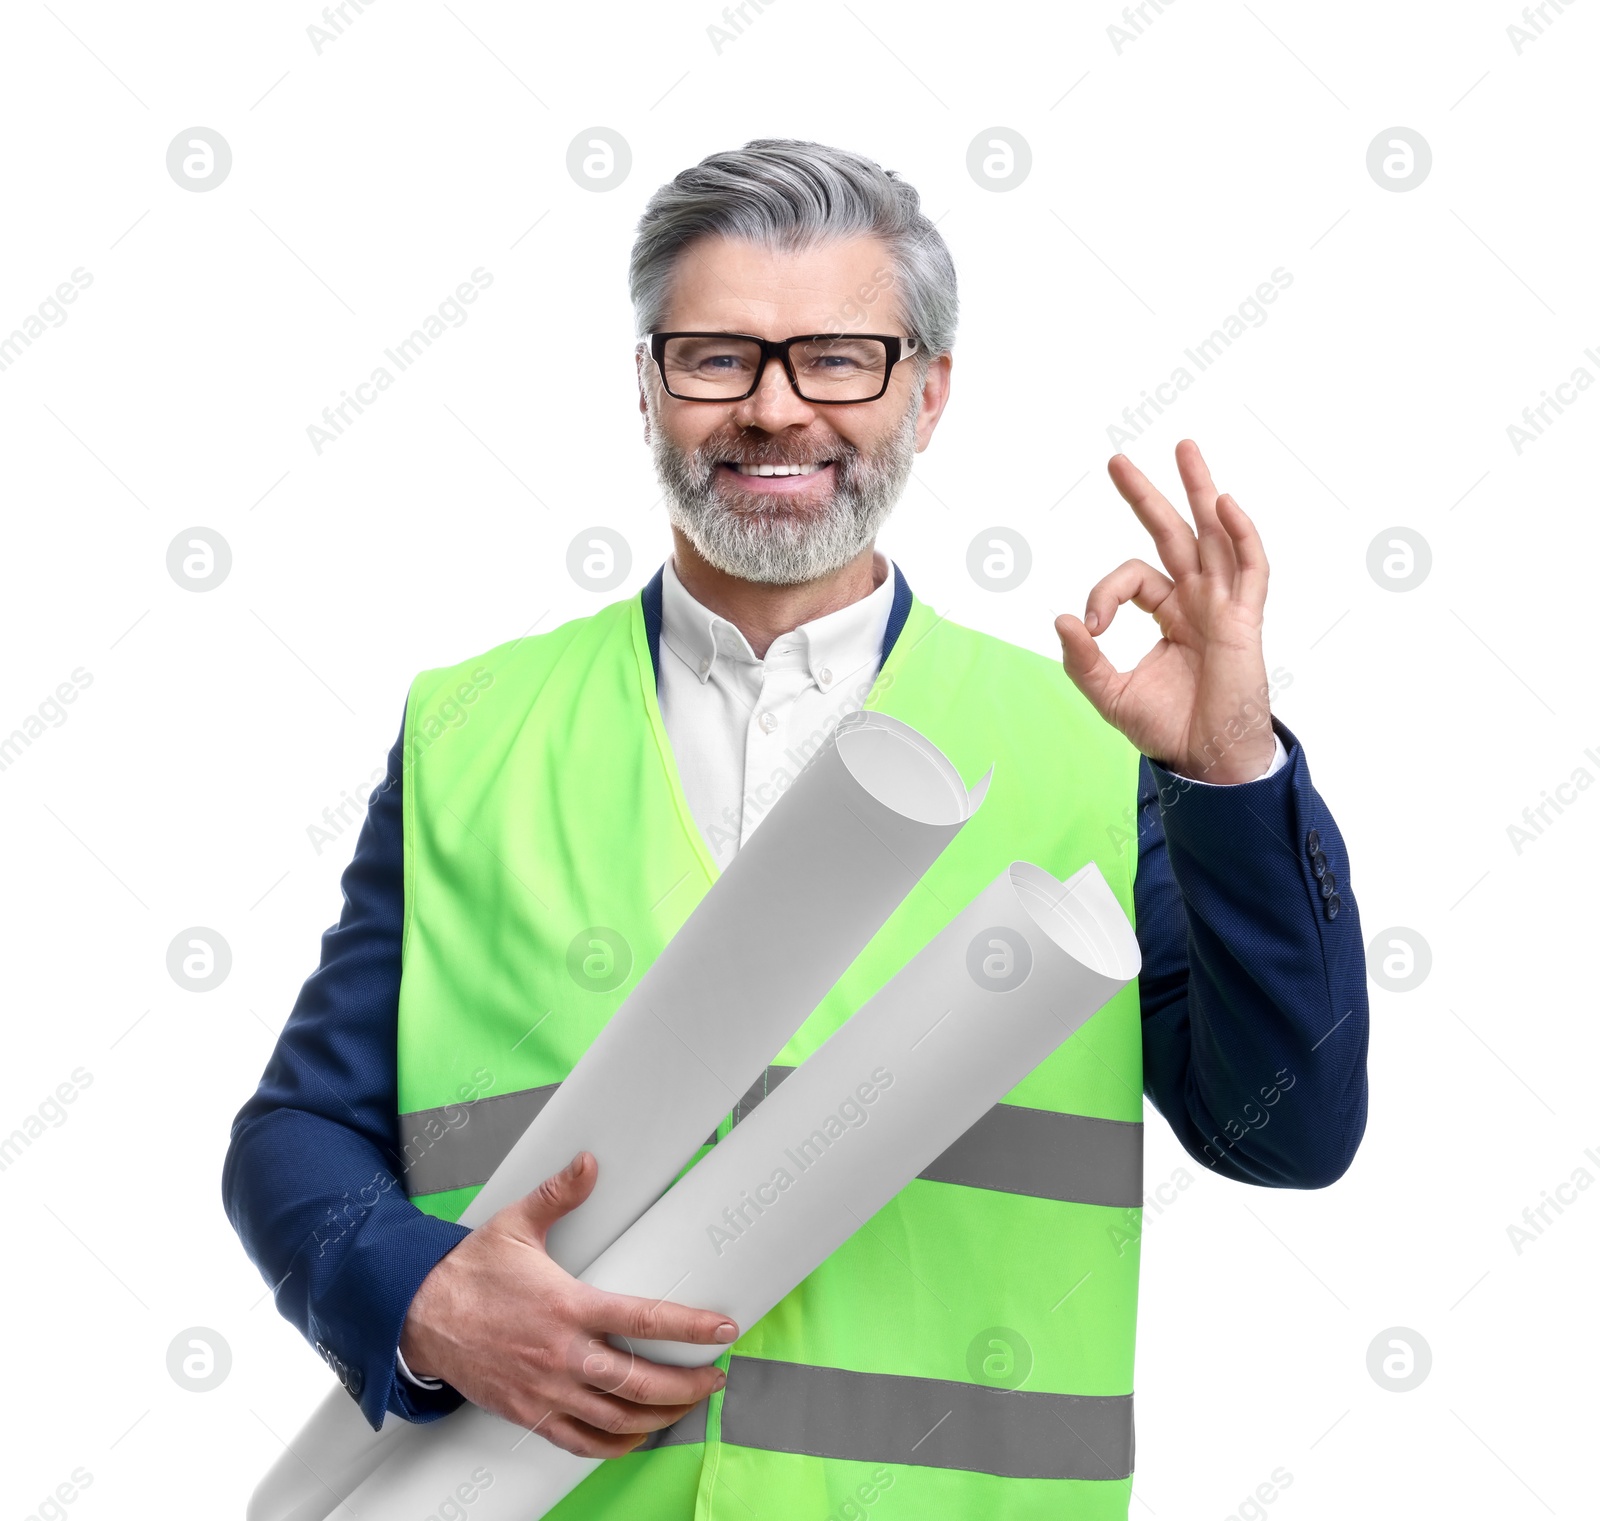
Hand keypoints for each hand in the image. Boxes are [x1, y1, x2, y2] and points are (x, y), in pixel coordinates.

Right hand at [399, 1151, 737, 1457]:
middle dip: (687, 1385)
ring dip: (660, 1417)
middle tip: (716, 1378)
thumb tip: (588, 1162)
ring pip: (616, 1418)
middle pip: (639, 1383)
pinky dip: (614, 1445)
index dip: (689, 1328)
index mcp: (567, 1306)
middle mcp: (562, 1354)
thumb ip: (559, 1194)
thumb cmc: (468, 1271)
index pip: (642, 1320)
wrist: (416, 1314)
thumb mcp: (516, 1224)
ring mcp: (546, 1389)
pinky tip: (635, 1437)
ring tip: (688, 1406)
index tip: (722, 1331)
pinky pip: (579, 1441)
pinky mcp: (528, 1412)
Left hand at [1054, 439, 1273, 783]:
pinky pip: (1250, 568)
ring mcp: (1223, 606)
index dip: (1103, 593)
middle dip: (1147, 495)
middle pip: (1172, 533)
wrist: (1207, 760)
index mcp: (1168, 613)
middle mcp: (1197, 601)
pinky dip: (1241, 534)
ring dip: (1200, 490)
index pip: (1132, 578)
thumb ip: (1082, 660)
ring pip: (1213, 535)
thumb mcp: (1109, 693)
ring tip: (1184, 448)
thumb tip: (1060, 621)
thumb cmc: (1167, 728)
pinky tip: (1224, 504)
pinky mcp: (1244, 621)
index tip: (1090, 628)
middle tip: (1116, 460)